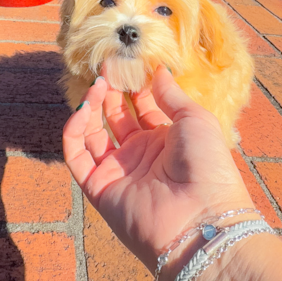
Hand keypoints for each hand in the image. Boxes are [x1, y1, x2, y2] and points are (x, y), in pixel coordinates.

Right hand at [62, 66, 254, 280]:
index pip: (143, 105)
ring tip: (98, 83)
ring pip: (93, 132)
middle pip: (116, 116)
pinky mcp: (98, 187)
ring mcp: (118, 170)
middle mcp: (141, 154)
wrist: (200, 220)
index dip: (134, 83)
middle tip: (107, 64)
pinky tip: (84, 109)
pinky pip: (77, 156)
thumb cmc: (207, 166)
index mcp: (167, 139)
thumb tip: (157, 69)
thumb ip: (171, 95)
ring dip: (92, 106)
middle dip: (111, 90)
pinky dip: (74, 131)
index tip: (128, 60)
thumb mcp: (195, 120)